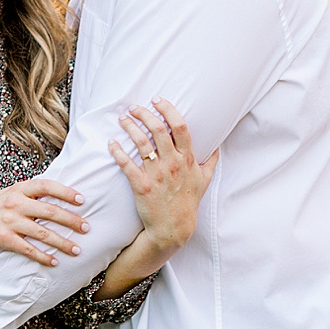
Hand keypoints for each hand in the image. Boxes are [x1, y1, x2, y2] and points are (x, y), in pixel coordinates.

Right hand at [0, 176, 89, 267]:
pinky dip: (43, 257)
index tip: (82, 200)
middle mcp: (15, 203)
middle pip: (50, 210)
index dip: (66, 192)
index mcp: (18, 189)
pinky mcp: (4, 239)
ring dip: (62, 242)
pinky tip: (54, 262)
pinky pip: (29, 249)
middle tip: (87, 228)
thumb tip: (56, 200)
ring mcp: (9, 221)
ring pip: (43, 232)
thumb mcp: (8, 195)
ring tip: (76, 250)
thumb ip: (28, 196)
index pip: (47, 186)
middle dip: (72, 220)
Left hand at [109, 98, 216, 254]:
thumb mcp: (204, 181)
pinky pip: (127, 164)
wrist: (173, 229)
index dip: (168, 109)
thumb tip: (217, 147)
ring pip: (142, 143)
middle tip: (134, 108)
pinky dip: (117, 151)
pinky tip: (112, 143)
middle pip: (158, 130)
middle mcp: (173, 164)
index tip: (157, 100)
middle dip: (144, 114)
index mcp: (188, 159)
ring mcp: (157, 175)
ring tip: (122, 119)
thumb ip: (210, 162)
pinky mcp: (142, 186)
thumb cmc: (188, 203)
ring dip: (130, 127)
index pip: (180, 127)